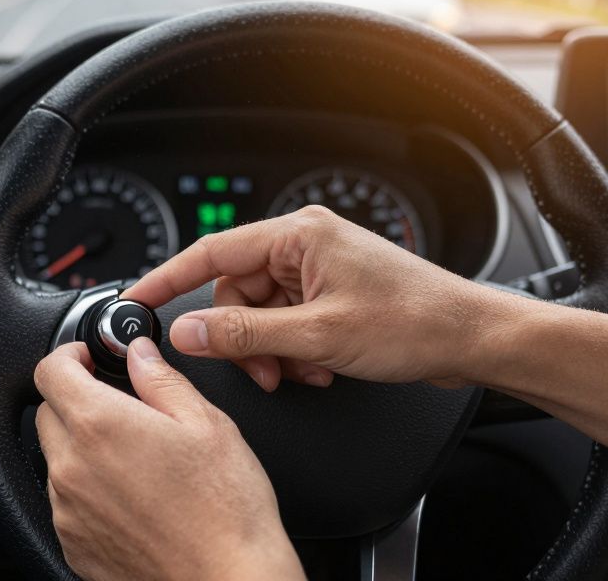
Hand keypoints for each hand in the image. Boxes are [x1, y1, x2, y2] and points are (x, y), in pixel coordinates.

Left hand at [35, 339, 304, 580]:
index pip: (50, 371)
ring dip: (82, 448)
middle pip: (48, 413)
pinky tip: (132, 496)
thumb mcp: (207, 424)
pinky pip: (66, 503)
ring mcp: (68, 512)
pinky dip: (87, 491)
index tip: (88, 358)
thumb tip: (139, 354)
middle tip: (120, 408)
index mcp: (100, 426)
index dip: (68, 355)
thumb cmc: (226, 512)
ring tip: (136, 461)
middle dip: (76, 401)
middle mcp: (72, 468)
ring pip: (56, 459)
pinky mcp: (73, 545)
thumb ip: (161, 379)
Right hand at [124, 205, 513, 390]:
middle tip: (262, 370)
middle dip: (242, 337)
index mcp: (297, 235)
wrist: (472, 339)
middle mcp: (304, 244)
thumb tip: (188, 331)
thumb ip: (243, 334)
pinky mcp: (330, 292)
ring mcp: (318, 268)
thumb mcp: (316, 336)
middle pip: (234, 292)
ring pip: (259, 313)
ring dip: (272, 350)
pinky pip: (286, 321)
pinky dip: (293, 350)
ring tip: (303, 371)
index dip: (166, 280)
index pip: (210, 253)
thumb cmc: (415, 322)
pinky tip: (319, 367)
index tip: (135, 301)